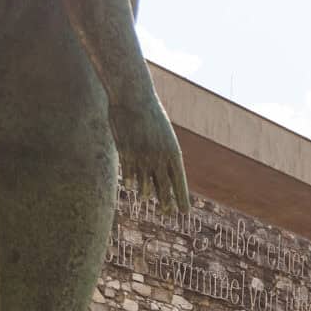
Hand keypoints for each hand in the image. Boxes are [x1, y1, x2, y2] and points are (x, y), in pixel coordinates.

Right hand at [112, 95, 190, 210]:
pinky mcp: (126, 154)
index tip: (185, 212)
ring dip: (147, 193)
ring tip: (149, 198)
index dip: (182, 198)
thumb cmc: (150, 113)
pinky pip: (129, 177)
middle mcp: (159, 159)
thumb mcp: (163, 134)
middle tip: (169, 214)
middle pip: (164, 188)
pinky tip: (131, 186)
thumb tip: (165, 171)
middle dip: (167, 203)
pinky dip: (131, 182)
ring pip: (145, 186)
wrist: (133, 96)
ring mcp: (142, 158)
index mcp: (173, 153)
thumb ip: (164, 154)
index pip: (179, 182)